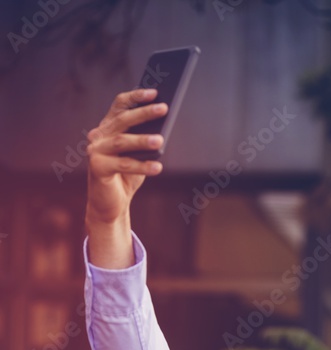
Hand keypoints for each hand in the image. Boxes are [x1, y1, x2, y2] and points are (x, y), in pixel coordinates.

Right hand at [86, 89, 166, 224]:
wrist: (111, 204)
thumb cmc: (127, 177)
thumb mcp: (138, 155)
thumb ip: (144, 141)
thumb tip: (162, 128)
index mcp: (107, 127)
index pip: (120, 105)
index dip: (136, 97)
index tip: (155, 92)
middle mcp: (98, 135)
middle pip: (123, 120)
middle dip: (144, 113)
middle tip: (163, 108)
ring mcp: (95, 151)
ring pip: (122, 142)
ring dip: (143, 140)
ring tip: (161, 140)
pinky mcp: (97, 168)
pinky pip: (123, 165)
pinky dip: (142, 166)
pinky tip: (158, 167)